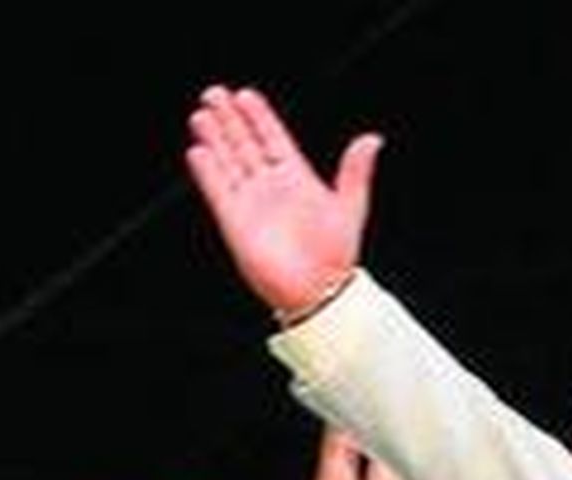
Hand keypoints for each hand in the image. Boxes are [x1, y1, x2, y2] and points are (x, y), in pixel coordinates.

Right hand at [185, 85, 379, 315]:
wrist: (319, 292)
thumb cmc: (338, 256)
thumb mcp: (350, 207)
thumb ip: (355, 172)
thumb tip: (372, 139)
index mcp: (298, 181)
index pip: (274, 140)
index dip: (260, 118)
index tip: (246, 95)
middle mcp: (272, 189)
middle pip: (245, 146)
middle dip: (230, 120)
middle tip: (215, 94)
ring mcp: (252, 204)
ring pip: (229, 163)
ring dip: (216, 139)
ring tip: (202, 115)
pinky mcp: (236, 223)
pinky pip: (218, 191)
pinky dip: (209, 172)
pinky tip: (199, 151)